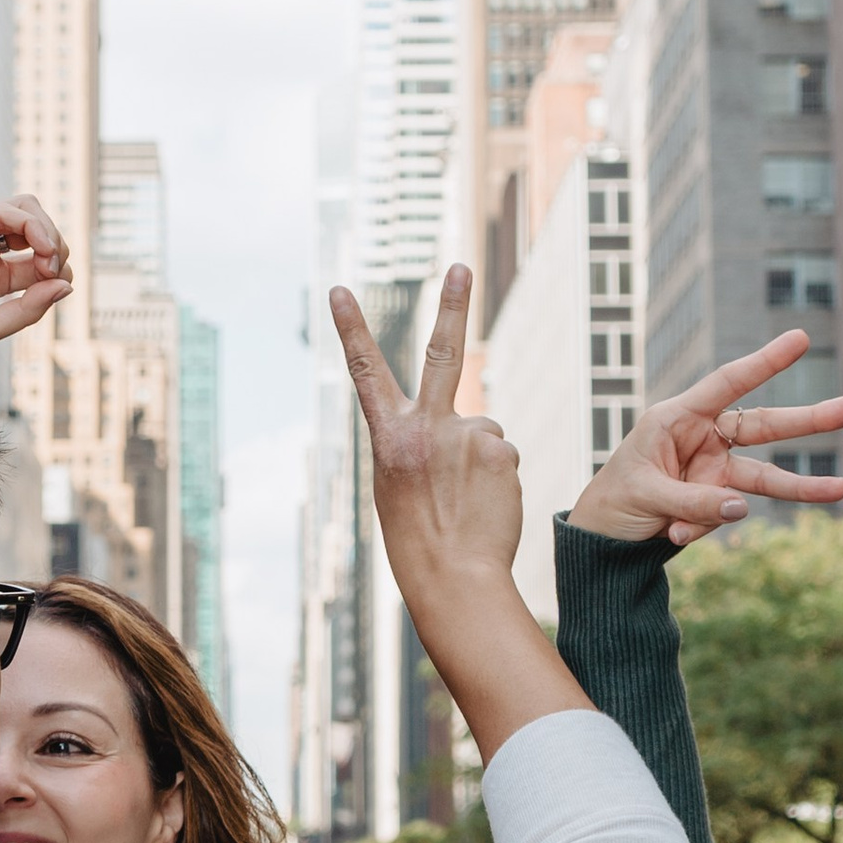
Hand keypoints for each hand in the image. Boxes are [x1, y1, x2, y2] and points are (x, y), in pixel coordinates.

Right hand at [0, 197, 72, 354]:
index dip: (57, 267)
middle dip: (57, 246)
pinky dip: (31, 225)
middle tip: (55, 270)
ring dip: (47, 229)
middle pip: (36, 228)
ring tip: (49, 255)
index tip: (59, 285)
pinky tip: (40, 247)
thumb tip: (67, 285)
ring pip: (24, 209)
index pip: (38, 258)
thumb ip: (29, 307)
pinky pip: (4, 211)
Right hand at [332, 266, 520, 585]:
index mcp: (388, 437)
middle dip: (451, 305)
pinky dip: (498, 477)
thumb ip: (421, 442)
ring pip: (482, 431)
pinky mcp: (498, 451)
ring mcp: (463, 436)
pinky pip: (502, 454)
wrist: (451, 576)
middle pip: (440, 353)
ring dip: (480, 461)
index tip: (340, 291)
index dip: (351, 329)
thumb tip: (471, 424)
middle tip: (460, 266)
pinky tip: (486, 504)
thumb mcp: (399, 483)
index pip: (366, 373)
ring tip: (467, 502)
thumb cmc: (420, 538)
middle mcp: (424, 428)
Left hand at [567, 329, 842, 547]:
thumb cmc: (615, 499)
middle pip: (765, 426)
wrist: (603, 537)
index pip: (727, 384)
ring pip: (766, 477)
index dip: (764, 363)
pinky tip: (669, 534)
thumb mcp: (645, 496)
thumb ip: (692, 502)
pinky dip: (700, 529)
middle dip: (810, 420)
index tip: (801, 339)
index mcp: (678, 418)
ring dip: (800, 487)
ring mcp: (715, 472)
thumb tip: (740, 508)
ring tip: (842, 490)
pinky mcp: (718, 502)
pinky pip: (724, 516)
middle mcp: (703, 439)